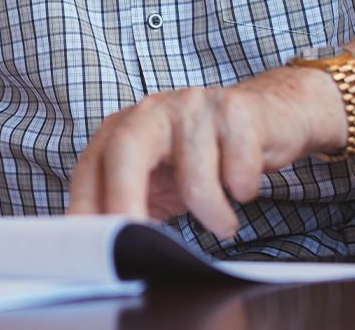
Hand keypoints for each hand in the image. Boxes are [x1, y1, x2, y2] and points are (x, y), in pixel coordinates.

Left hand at [67, 68, 340, 238]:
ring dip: (211, 213)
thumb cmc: (207, 155)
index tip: (86, 244)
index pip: (92, 165)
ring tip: (222, 224)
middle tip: (136, 243)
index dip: (84, 204)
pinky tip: (243, 186)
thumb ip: (133, 204)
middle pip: (126, 149)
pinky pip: (238, 169)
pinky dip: (243, 190)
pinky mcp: (235, 110)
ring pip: (193, 174)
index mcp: (125, 127)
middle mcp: (152, 110)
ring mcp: (193, 105)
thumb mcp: (161, 179)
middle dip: (125, 200)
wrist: (270, 114)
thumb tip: (111, 250)